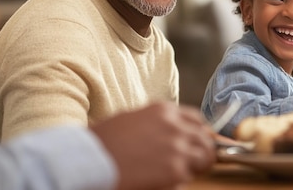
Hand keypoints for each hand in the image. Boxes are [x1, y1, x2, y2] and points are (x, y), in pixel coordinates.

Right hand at [90, 102, 215, 189]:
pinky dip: (181, 180)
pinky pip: (190, 176)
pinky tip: (164, 181)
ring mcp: (177, 147)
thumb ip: (156, 124)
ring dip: (196, 166)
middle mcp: (174, 125)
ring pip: (205, 157)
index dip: (196, 134)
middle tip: (191, 164)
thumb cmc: (101, 143)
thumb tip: (167, 134)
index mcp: (163, 110)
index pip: (196, 119)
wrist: (88, 161)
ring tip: (179, 173)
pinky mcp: (175, 169)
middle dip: (200, 151)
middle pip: (205, 138)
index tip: (192, 144)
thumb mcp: (131, 120)